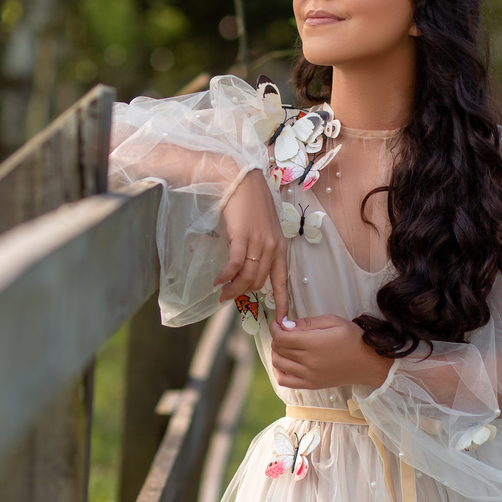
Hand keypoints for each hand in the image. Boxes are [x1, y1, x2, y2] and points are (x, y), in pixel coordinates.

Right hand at [213, 169, 288, 322]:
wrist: (239, 180)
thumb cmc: (250, 202)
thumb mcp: (263, 227)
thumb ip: (262, 247)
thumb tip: (252, 267)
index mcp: (281, 246)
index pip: (284, 280)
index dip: (283, 302)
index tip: (282, 322)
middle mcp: (273, 246)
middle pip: (260, 282)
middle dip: (244, 294)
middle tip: (229, 298)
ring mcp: (258, 242)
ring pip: (247, 277)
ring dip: (233, 289)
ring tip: (221, 293)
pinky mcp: (242, 237)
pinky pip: (234, 265)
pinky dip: (225, 277)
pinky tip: (217, 280)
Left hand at [269, 314, 392, 389]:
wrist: (369, 362)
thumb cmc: (353, 338)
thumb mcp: (333, 321)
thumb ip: (308, 322)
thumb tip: (285, 325)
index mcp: (314, 344)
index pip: (281, 337)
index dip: (275, 328)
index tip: (277, 323)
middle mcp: (309, 362)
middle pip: (278, 349)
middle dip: (276, 338)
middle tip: (283, 331)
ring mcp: (310, 376)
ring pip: (278, 364)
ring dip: (276, 353)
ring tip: (284, 346)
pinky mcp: (312, 385)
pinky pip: (285, 381)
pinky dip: (279, 372)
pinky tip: (285, 363)